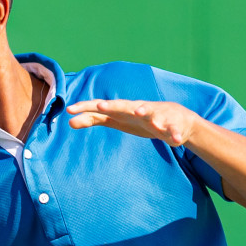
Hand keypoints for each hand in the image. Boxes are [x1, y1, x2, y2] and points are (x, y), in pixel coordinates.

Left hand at [66, 98, 200, 146]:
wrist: (175, 119)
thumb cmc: (138, 119)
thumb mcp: (115, 120)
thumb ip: (94, 120)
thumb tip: (69, 122)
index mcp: (122, 109)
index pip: (101, 107)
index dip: (86, 108)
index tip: (69, 109)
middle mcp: (137, 109)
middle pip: (123, 106)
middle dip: (113, 106)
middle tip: (101, 106)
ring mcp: (155, 116)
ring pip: (149, 112)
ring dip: (144, 111)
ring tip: (139, 111)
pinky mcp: (171, 126)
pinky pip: (172, 130)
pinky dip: (174, 134)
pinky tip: (175, 140)